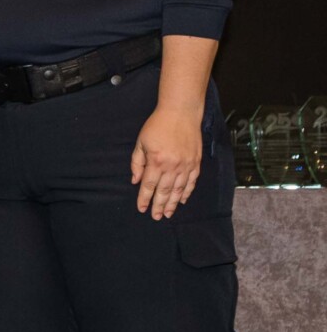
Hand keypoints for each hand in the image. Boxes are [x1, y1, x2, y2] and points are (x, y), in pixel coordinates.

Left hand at [132, 102, 204, 219]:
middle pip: (164, 191)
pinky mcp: (196, 162)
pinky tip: (181, 200)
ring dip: (172, 203)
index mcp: (156, 161)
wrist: (181, 113)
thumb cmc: (157, 126)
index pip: (149, 185)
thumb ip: (137, 163)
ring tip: (167, 213)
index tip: (141, 209)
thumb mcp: (141, 142)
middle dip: (158, 205)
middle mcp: (172, 166)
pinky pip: (191, 182)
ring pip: (178, 190)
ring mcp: (186, 165)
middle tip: (156, 217)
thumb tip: (135, 181)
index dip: (144, 199)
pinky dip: (186, 193)